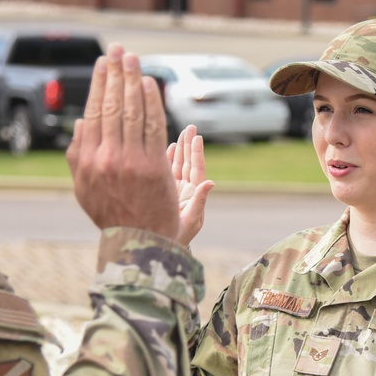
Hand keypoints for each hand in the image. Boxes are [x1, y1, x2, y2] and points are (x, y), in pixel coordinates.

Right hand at [67, 43, 179, 239]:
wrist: (138, 241)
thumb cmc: (110, 214)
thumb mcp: (83, 187)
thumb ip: (78, 155)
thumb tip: (81, 122)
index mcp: (87, 160)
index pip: (94, 112)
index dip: (99, 84)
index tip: (103, 64)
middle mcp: (106, 158)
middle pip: (111, 106)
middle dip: (116, 74)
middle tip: (119, 50)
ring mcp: (130, 162)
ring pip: (131, 112)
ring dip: (133, 80)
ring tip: (133, 59)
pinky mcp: (153, 166)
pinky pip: (152, 126)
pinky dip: (151, 102)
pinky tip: (150, 84)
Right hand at [167, 124, 214, 245]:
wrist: (164, 249)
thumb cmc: (178, 238)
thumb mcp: (190, 221)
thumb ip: (199, 201)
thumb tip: (211, 182)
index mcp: (194, 194)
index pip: (196, 169)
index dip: (196, 152)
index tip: (197, 136)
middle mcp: (186, 190)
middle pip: (188, 163)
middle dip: (189, 145)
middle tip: (190, 127)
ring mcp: (175, 190)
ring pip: (178, 165)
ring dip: (179, 149)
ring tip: (181, 133)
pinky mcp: (165, 193)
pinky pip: (167, 172)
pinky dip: (168, 159)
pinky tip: (169, 147)